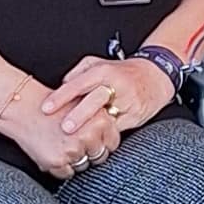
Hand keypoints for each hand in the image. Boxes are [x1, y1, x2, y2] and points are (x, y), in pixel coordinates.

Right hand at [0, 82, 103, 179]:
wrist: (24, 108)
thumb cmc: (53, 107)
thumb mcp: (84, 106)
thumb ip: (100, 122)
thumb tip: (111, 141)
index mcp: (100, 121)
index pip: (113, 143)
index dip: (102, 142)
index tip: (92, 139)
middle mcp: (89, 136)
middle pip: (99, 156)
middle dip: (88, 152)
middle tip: (73, 141)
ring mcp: (73, 150)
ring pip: (83, 166)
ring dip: (74, 160)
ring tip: (60, 143)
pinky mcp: (57, 161)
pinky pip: (66, 174)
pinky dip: (60, 166)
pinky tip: (52, 150)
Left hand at [49, 55, 174, 151]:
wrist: (156, 76)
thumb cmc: (123, 72)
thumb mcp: (100, 64)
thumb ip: (78, 73)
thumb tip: (61, 85)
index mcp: (103, 71)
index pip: (78, 84)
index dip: (61, 96)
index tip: (46, 108)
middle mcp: (116, 85)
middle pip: (94, 100)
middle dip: (78, 115)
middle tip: (64, 127)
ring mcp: (127, 101)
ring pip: (107, 117)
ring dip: (91, 128)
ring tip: (78, 138)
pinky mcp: (135, 115)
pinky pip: (117, 127)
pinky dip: (104, 134)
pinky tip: (93, 140)